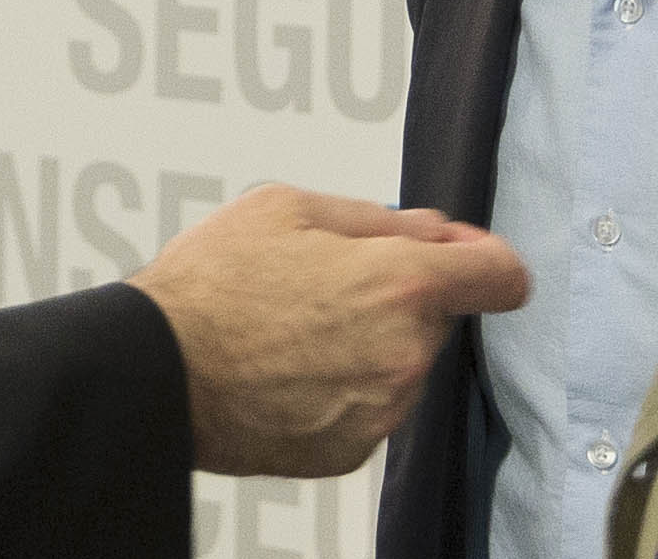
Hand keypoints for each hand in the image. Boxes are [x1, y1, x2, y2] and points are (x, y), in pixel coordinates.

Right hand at [127, 182, 530, 476]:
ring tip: (295, 329)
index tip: (464, 259)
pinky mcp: (351, 450)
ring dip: (370, 345)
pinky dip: (342, 389)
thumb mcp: (288, 207)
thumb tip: (431, 231)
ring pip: (401, 363)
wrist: (156, 371)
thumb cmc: (210, 286)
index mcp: (400, 284)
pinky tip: (289, 371)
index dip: (484, 260)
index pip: (502, 276)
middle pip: (437, 317)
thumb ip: (379, 218)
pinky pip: (369, 407)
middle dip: (400, 297)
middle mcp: (404, 354)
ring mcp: (380, 410)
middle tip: (328, 283)